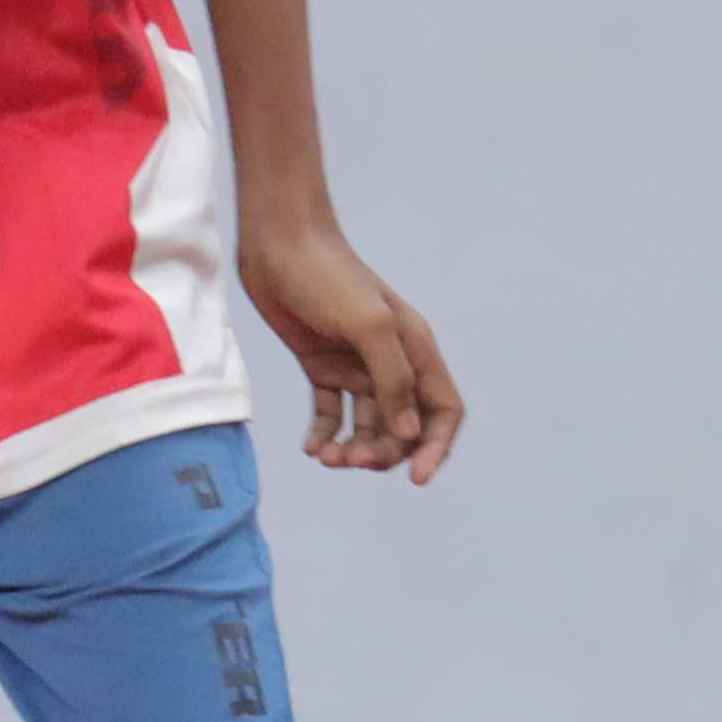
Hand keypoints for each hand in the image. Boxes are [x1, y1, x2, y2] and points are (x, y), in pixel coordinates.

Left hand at [243, 211, 462, 480]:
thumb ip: (392, 380)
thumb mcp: (370, 326)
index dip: (436, 447)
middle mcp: (391, 362)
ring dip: (353, 449)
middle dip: (384, 453)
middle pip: (404, 427)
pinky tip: (312, 448)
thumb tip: (407, 433)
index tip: (417, 478)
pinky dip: (326, 435)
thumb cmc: (329, 276)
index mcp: (416, 349)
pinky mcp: (321, 366)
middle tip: (352, 461)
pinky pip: (332, 414)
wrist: (279, 243)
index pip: (443, 411)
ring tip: (326, 458)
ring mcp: (356, 365)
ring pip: (368, 426)